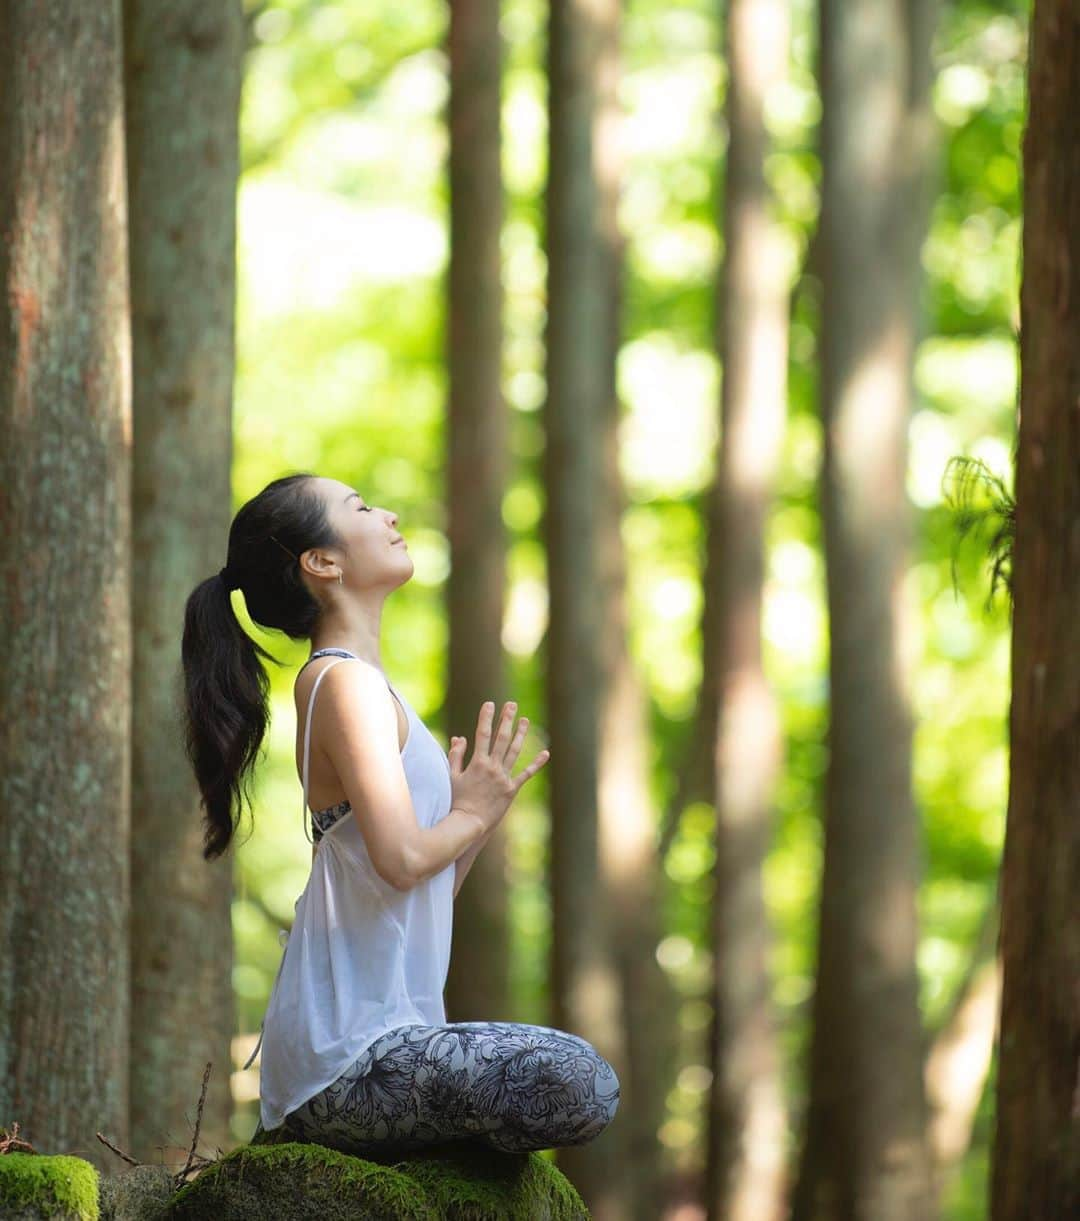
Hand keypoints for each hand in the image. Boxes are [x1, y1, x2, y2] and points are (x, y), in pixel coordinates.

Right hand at [448, 701, 549, 832]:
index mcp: (477, 763)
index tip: (489, 704)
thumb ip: (456, 755)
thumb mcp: (452, 776)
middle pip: (502, 738)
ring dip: (520, 734)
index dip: (486, 718)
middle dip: (506, 720)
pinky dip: (536, 764)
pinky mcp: (512, 789)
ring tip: (525, 720)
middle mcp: (493, 767)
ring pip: (515, 751)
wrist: (469, 823)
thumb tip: (459, 737)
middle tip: (511, 705)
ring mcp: (504, 778)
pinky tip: (545, 753)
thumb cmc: (457, 800)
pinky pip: (526, 774)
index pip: (482, 734)